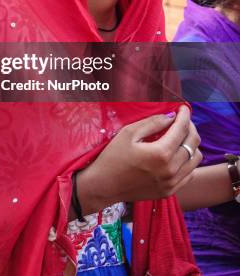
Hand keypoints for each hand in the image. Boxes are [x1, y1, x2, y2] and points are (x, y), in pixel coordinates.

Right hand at [76, 106, 201, 215]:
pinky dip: (188, 161)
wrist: (104, 186)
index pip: (182, 129)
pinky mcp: (169, 192)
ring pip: (195, 159)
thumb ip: (152, 123)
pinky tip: (177, 154)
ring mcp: (172, 183)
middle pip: (192, 143)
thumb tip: (170, 116)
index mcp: (161, 153)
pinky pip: (190, 174)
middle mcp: (171, 170)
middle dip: (190, 127)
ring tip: (180, 137)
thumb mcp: (128, 133)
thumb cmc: (113, 157)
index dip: (185, 115)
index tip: (184, 107)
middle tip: (182, 120)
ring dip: (191, 145)